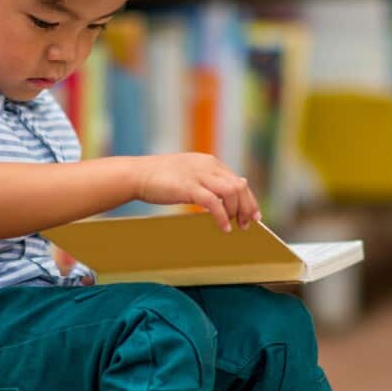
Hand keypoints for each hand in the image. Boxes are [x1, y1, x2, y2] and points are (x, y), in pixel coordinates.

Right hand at [134, 153, 261, 231]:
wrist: (138, 174)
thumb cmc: (162, 178)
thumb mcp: (191, 174)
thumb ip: (211, 180)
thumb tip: (235, 186)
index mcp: (210, 162)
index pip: (238, 180)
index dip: (249, 199)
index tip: (253, 215)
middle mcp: (208, 165)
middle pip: (239, 186)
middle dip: (246, 207)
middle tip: (246, 225)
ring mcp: (198, 175)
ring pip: (231, 192)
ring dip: (236, 212)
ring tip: (233, 226)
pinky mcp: (188, 187)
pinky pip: (213, 203)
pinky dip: (222, 217)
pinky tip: (223, 228)